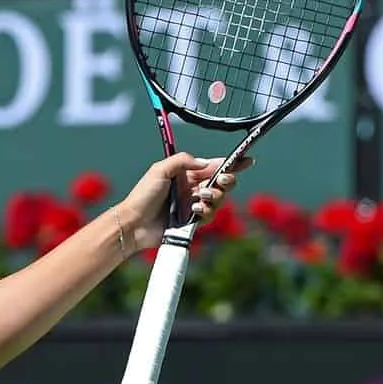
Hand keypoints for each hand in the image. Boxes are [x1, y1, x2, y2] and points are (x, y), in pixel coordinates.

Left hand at [118, 151, 251, 250]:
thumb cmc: (143, 195)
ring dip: (214, 196)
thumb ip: (182, 161)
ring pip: (218, 198)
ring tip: (200, 197)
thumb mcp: (160, 170)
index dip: (231, 163)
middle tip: (222, 180)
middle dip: (227, 180)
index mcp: (186, 175)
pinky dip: (206, 210)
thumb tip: (205, 163)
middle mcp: (192, 189)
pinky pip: (210, 214)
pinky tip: (195, 210)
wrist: (135, 223)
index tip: (247, 160)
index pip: (213, 166)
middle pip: (222, 182)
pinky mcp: (193, 221)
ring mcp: (193, 205)